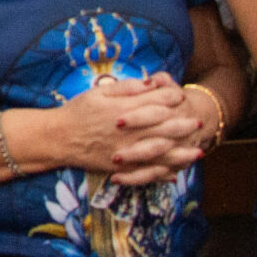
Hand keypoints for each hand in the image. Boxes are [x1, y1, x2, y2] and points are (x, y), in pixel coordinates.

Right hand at [32, 75, 202, 186]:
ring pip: (161, 153)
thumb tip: (150, 83)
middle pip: (164, 128)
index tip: (181, 95)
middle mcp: (129, 132)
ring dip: (181, 153)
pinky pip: (146, 172)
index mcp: (125, 110)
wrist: (57, 138)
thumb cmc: (77, 111)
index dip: (171, 97)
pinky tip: (175, 173)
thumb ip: (126, 87)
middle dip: (183, 125)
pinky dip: (162, 173)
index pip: (155, 102)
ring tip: (197, 151)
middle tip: (198, 123)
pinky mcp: (121, 167)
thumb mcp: (98, 91)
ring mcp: (127, 152)